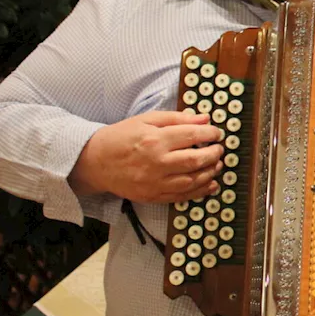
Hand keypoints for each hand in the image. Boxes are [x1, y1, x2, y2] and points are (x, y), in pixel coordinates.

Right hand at [70, 111, 225, 202]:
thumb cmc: (121, 137)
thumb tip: (204, 118)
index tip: (216, 132)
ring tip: (217, 165)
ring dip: (210, 173)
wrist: (95, 162)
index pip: (192, 135)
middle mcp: (156, 162)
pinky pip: (181, 197)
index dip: (210, 133)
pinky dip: (199, 192)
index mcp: (155, 140)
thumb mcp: (146, 120)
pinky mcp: (152, 196)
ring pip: (191, 181)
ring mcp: (154, 182)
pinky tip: (210, 184)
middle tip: (219, 149)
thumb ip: (177, 118)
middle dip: (214, 154)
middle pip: (195, 160)